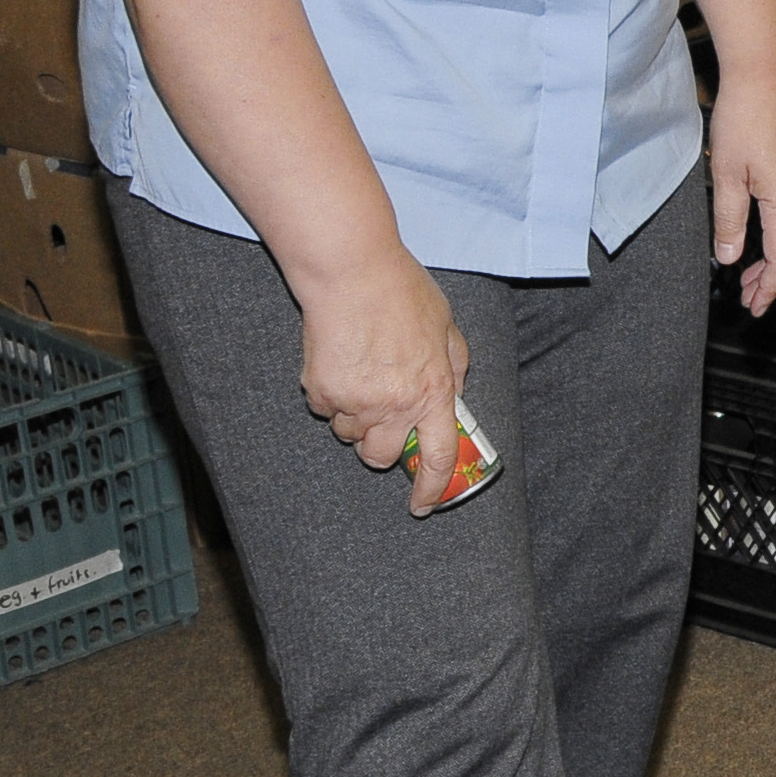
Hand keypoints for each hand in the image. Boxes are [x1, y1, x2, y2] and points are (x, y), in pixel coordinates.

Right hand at [296, 253, 471, 514]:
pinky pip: (325, 409)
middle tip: (384, 417)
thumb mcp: (447, 328)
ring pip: (349, 434)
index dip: (431, 488)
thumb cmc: (403, 292)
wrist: (352, 273)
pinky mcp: (321, 391)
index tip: (423, 504)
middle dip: (382, 447)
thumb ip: (453, 367)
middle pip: (381, 458)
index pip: (437, 456)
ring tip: (363, 372)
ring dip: (356, 417)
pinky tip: (341, 361)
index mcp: (433, 391)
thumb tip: (454, 396)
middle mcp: (394, 404)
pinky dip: (331, 395)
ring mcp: (355, 401)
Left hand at [709, 66, 775, 316]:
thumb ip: (730, 220)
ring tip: (754, 269)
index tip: (755, 306)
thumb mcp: (726, 174)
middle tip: (751, 295)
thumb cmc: (746, 116)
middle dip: (774, 278)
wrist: (767, 72)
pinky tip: (767, 229)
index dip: (768, 287)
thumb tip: (730, 255)